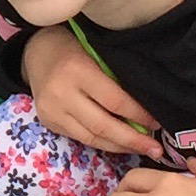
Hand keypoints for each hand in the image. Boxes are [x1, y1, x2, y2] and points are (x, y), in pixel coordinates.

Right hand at [23, 23, 162, 158]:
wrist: (36, 51)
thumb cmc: (74, 45)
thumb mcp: (97, 51)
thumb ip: (116, 77)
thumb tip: (149, 106)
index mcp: (77, 70)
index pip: (115, 100)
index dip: (139, 115)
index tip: (159, 123)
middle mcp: (61, 94)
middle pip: (103, 125)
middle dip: (133, 140)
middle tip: (157, 150)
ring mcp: (51, 111)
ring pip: (92, 137)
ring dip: (120, 146)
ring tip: (142, 150)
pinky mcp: (47, 122)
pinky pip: (81, 138)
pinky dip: (103, 142)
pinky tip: (120, 144)